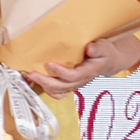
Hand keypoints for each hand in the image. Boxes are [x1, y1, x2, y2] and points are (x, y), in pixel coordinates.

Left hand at [20, 31, 139, 97]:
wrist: (108, 61)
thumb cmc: (104, 52)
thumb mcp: (104, 46)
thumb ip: (97, 48)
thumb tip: (89, 48)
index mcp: (89, 71)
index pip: (74, 75)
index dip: (61, 72)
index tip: (49, 64)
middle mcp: (80, 81)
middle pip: (62, 86)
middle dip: (45, 81)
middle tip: (32, 74)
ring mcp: (75, 84)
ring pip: (58, 92)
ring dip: (43, 86)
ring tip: (30, 77)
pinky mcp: (69, 85)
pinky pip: (57, 92)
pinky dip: (46, 89)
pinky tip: (36, 81)